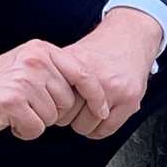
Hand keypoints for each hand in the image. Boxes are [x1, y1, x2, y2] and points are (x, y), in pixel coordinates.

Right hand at [0, 40, 107, 140]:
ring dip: (36, 122)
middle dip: (53, 112)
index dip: (96, 95)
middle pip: (68, 102)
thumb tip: (90, 93)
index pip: (83, 73)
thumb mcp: (28, 65)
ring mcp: (24, 81)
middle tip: (29, 107)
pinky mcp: (12, 102)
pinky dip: (24, 131)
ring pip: (52, 118)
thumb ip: (55, 72)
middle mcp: (36, 62)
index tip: (103, 109)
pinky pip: (35, 128)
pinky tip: (9, 120)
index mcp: (44, 50)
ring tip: (17, 111)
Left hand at [61, 7, 163, 140]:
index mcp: (78, 66)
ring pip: (86, 127)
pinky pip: (105, 130)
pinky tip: (100, 114)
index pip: (53, 103)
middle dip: (69, 115)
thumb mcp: (73, 55)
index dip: (54, 105)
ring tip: (88, 108)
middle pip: (67, 118)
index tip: (59, 101)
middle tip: (76, 104)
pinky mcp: (130, 100)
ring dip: (85, 122)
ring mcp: (115, 90)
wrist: (131, 37)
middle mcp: (97, 78)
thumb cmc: (100, 48)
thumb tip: (35, 97)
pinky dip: (99, 128)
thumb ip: (55, 74)